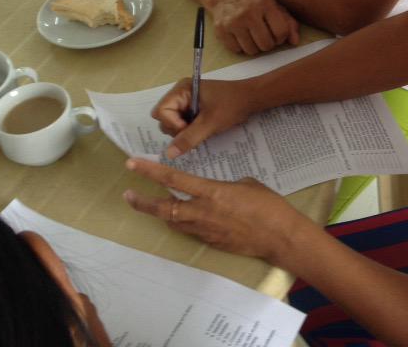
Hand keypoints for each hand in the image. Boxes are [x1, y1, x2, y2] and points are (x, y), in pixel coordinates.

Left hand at [123, 159, 310, 265]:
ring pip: (173, 222)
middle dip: (142, 202)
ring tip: (155, 205)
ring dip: (162, 213)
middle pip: (163, 208)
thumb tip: (218, 191)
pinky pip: (190, 231)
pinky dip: (183, 223)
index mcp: (211, 192)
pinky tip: (187, 217)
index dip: (150, 171)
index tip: (132, 164)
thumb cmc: (268, 205)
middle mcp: (202, 212)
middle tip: (128, 195)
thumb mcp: (247, 183)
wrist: (279, 235)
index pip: (173, 180)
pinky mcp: (211, 242)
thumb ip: (226, 185)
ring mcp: (205, 230)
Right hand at [152, 77, 260, 157]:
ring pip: (173, 123)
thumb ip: (188, 138)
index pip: (161, 111)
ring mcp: (186, 102)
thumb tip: (168, 154)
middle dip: (177, 129)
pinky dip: (190, 130)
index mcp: (181, 90)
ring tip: (201, 130)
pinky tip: (202, 130)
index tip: (189, 128)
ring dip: (184, 131)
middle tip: (196, 130)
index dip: (172, 124)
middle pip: (164, 118)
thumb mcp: (210, 123)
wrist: (252, 98)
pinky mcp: (193, 109)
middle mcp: (180, 94)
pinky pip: (183, 123)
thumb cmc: (232, 105)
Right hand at [208, 0, 299, 55]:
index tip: (277, 34)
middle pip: (266, 45)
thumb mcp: (274, 7)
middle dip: (268, 44)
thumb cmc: (255, 4)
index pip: (281, 32)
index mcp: (266, 4)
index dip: (281, 38)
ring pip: (251, 50)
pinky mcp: (221, 30)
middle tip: (264, 36)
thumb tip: (295, 42)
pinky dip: (240, 47)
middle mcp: (249, 12)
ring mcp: (233, 21)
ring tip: (252, 36)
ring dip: (254, 47)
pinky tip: (240, 36)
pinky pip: (237, 50)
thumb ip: (289, 23)